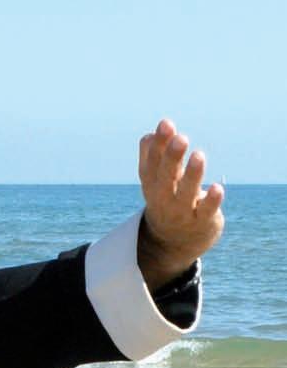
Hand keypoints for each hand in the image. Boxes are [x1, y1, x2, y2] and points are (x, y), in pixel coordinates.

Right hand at [137, 118, 224, 290]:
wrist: (173, 243)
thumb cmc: (167, 201)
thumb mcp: (157, 182)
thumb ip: (153, 158)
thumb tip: (150, 135)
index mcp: (152, 185)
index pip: (152, 163)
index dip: (159, 144)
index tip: (166, 124)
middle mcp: (164, 198)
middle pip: (166, 177)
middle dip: (172, 157)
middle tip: (181, 138)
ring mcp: (182, 211)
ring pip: (186, 193)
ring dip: (192, 175)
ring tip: (198, 155)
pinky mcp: (201, 221)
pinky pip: (206, 211)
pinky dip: (211, 201)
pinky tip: (217, 188)